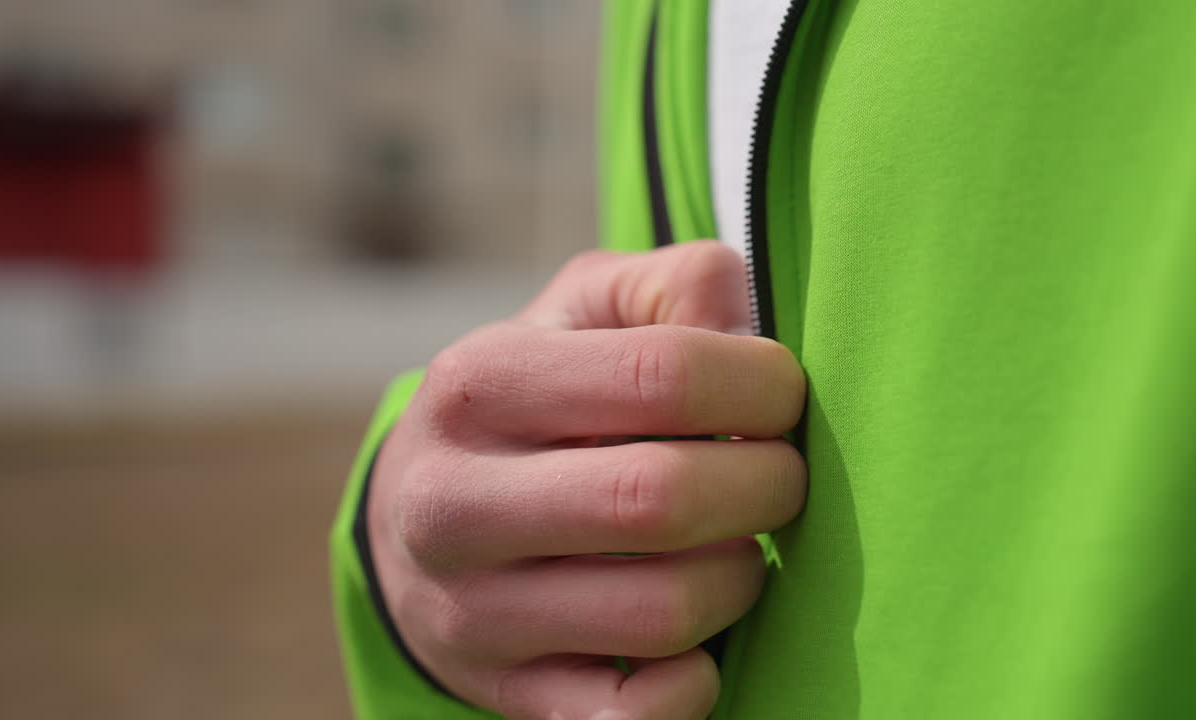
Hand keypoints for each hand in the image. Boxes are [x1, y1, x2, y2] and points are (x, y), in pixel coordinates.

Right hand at [370, 242, 806, 718]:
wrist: (416, 518)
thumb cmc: (535, 399)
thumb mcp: (579, 313)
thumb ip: (667, 288)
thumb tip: (744, 322)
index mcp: (479, 383)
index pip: (662, 374)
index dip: (760, 385)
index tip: (778, 396)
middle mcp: (455, 501)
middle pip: (661, 498)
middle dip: (766, 484)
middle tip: (778, 475)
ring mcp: (472, 611)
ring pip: (664, 610)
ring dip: (741, 576)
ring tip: (735, 546)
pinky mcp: (504, 693)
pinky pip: (634, 718)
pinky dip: (695, 682)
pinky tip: (698, 639)